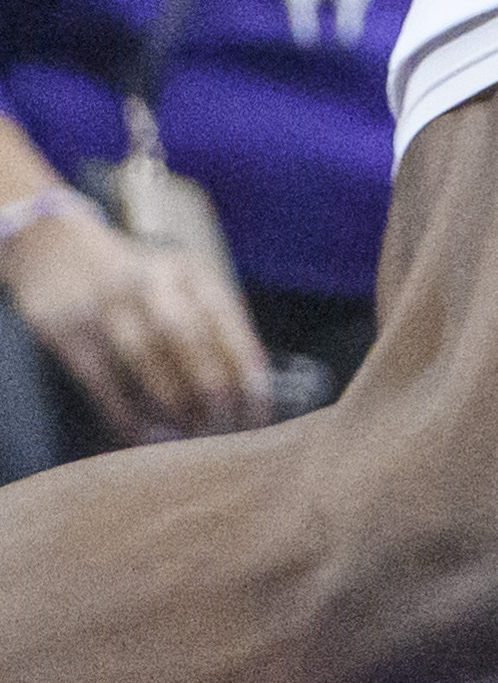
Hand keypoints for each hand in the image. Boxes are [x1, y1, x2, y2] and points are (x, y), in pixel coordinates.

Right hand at [6, 182, 272, 443]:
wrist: (55, 248)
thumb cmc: (138, 280)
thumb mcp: (182, 283)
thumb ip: (214, 323)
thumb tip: (249, 388)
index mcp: (189, 272)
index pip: (227, 324)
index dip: (245, 373)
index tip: (257, 412)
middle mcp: (150, 283)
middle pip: (187, 339)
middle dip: (211, 390)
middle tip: (225, 428)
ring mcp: (105, 305)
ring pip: (144, 360)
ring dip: (170, 403)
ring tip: (189, 433)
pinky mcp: (67, 331)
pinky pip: (103, 379)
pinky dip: (125, 412)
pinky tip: (142, 434)